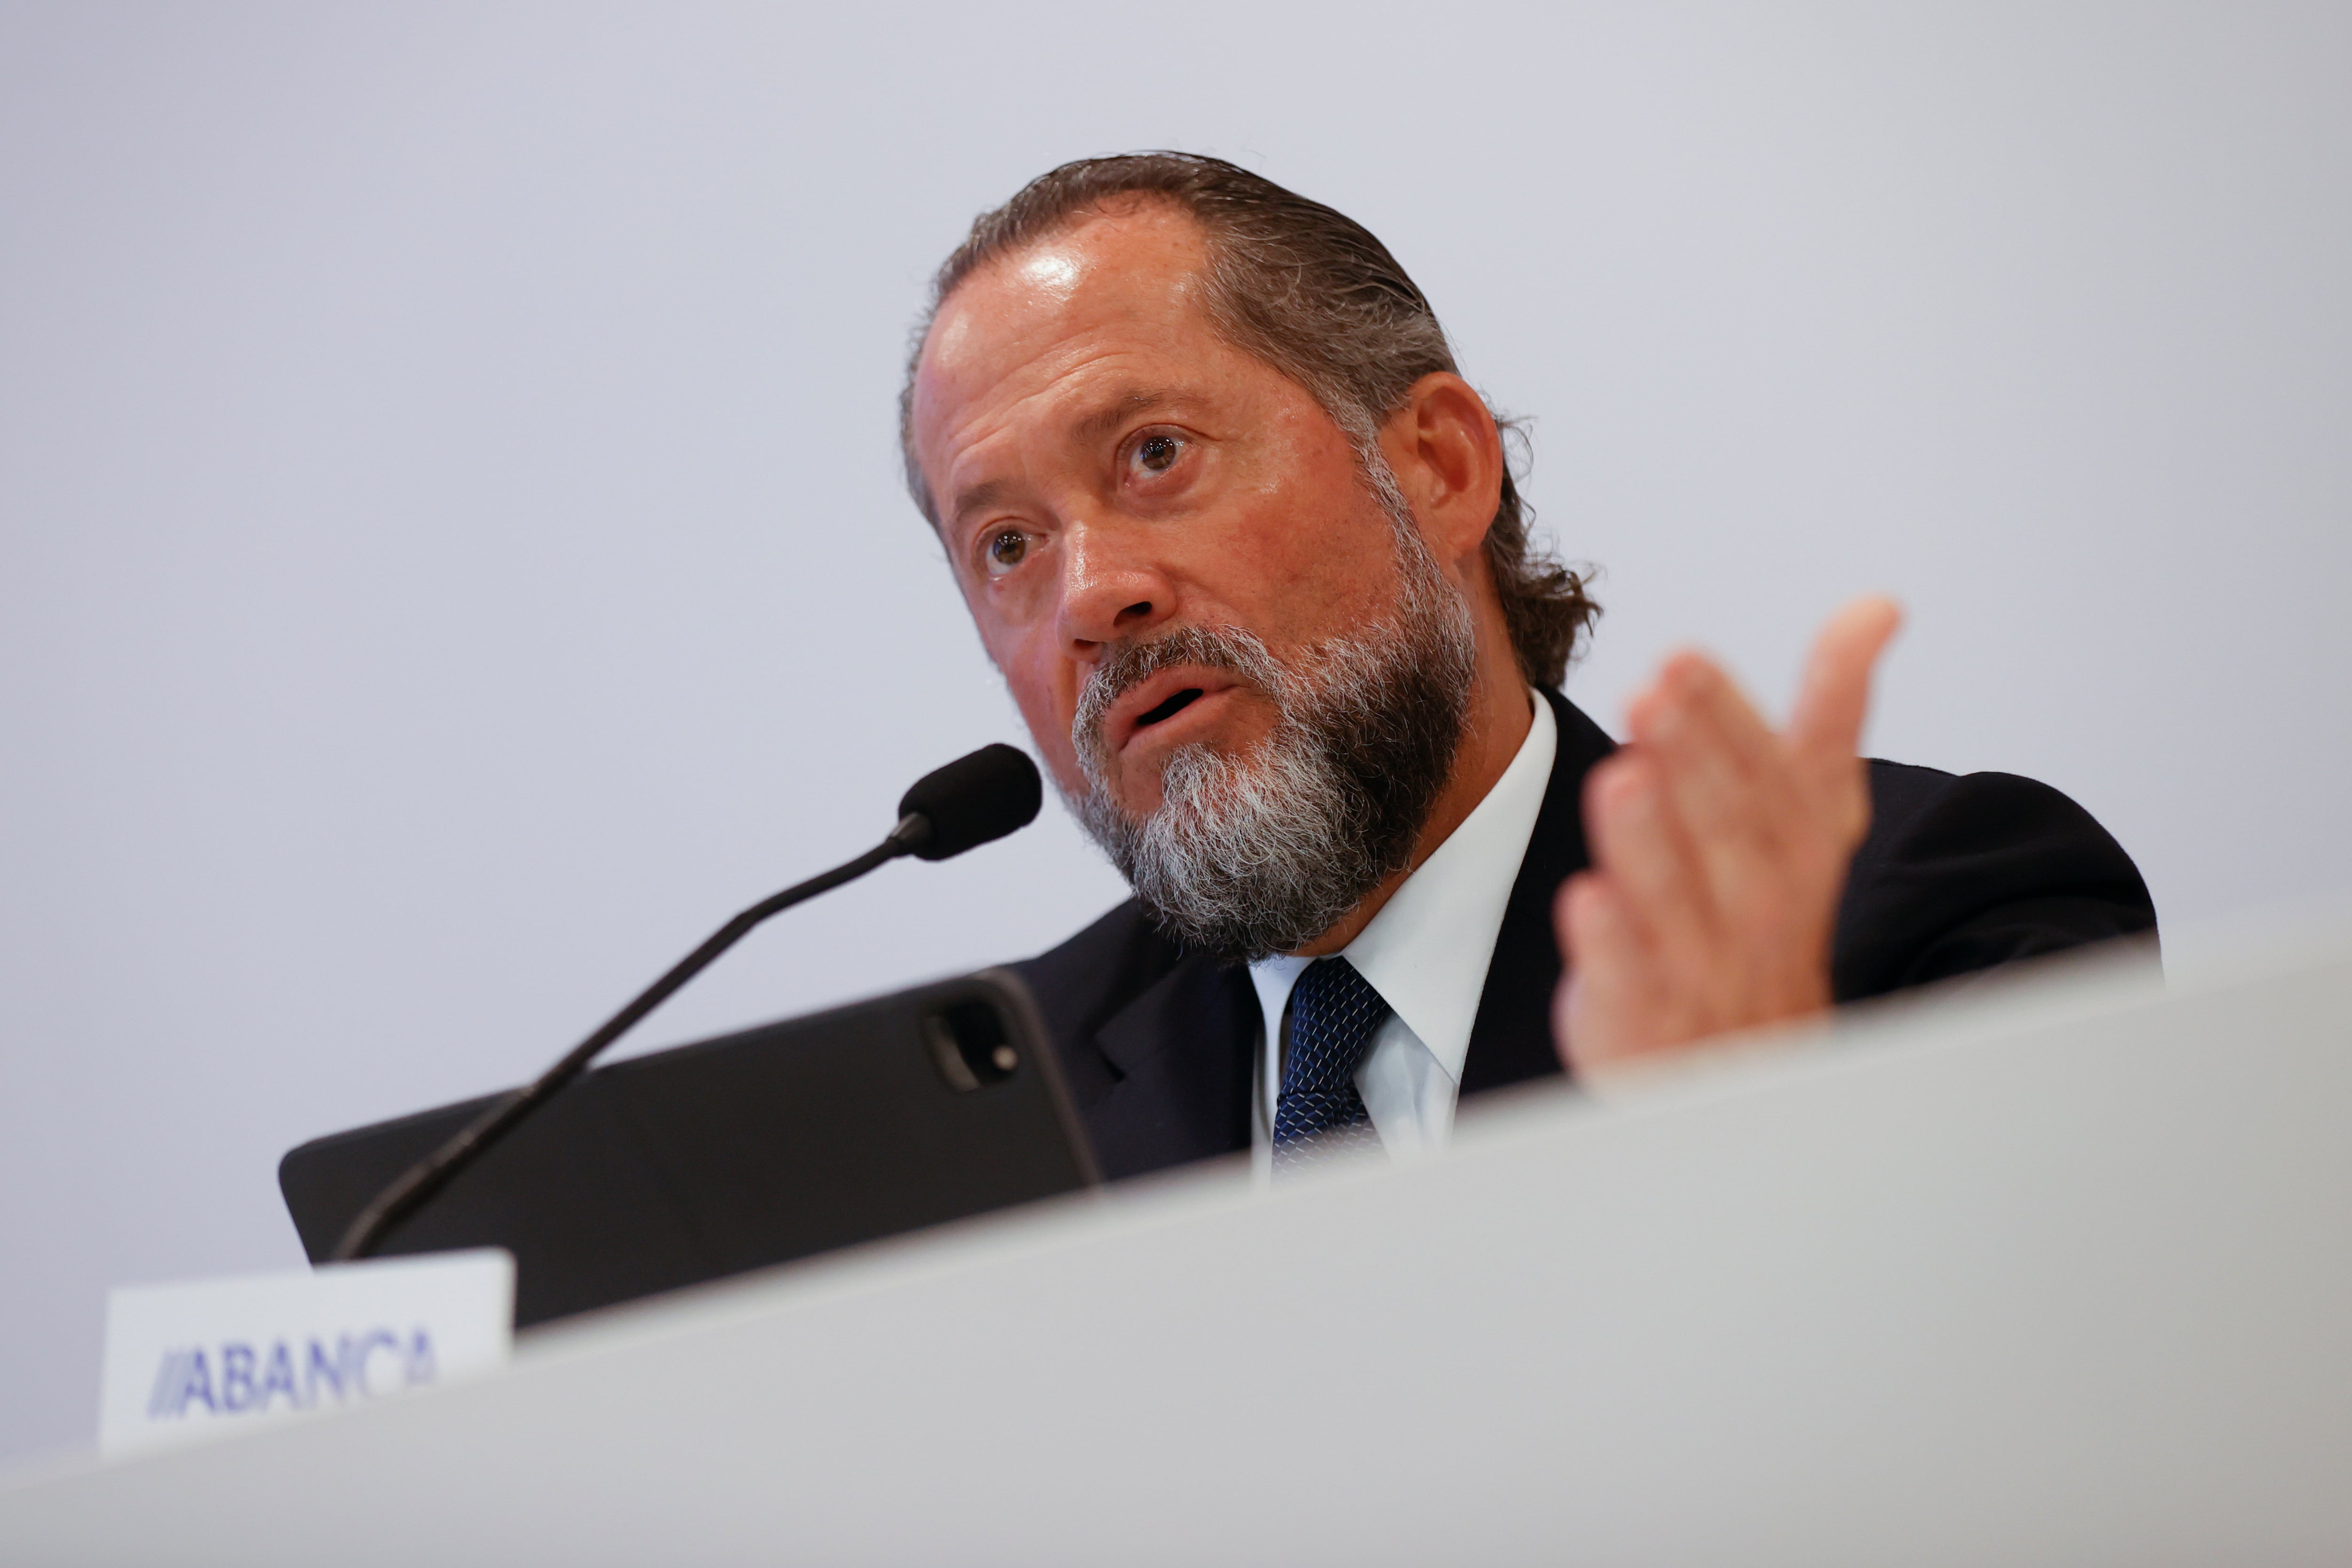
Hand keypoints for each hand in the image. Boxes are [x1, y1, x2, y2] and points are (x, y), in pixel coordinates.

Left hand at [1553, 596, 1902, 1078]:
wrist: (1747, 1070)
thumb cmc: (1763, 924)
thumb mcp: (1810, 820)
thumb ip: (1831, 718)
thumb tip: (1875, 607)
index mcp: (1798, 847)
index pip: (1777, 769)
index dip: (1731, 713)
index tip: (1685, 659)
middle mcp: (1761, 903)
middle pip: (1730, 822)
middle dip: (1693, 756)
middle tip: (1651, 693)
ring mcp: (1705, 965)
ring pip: (1679, 898)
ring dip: (1652, 840)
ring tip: (1624, 781)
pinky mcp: (1647, 1018)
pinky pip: (1633, 981)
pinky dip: (1614, 946)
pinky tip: (1588, 901)